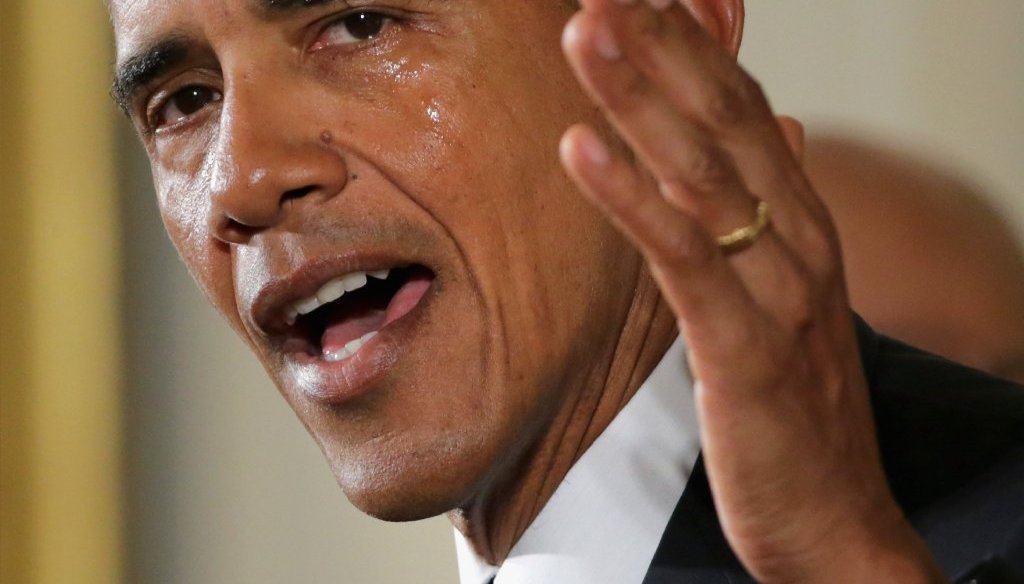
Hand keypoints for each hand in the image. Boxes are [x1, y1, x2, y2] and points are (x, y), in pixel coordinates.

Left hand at [558, 1, 946, 580]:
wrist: (842, 522)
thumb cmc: (800, 412)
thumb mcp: (786, 297)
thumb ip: (772, 211)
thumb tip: (778, 133)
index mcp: (800, 226)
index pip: (745, 111)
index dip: (695, 44)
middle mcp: (797, 241)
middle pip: (725, 120)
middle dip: (664, 44)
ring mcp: (777, 291)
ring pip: (703, 173)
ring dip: (640, 95)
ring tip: (587, 30)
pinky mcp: (745, 349)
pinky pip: (682, 259)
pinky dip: (632, 198)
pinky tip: (582, 149)